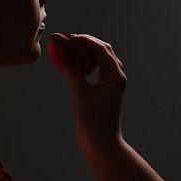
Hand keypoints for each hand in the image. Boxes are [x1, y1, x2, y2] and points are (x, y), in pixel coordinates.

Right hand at [48, 33, 126, 155]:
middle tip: (69, 39)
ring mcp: (113, 84)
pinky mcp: (108, 90)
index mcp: (115, 76)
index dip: (85, 40)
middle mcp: (117, 77)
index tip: (70, 36)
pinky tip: (75, 64)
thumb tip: (63, 55)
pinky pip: (99, 69)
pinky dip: (88, 63)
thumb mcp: (80, 95)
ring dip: (88, 52)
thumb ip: (72, 72)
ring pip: (102, 59)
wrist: (102, 144)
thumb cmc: (93, 122)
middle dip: (87, 43)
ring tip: (71, 48)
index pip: (101, 50)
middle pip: (104, 51)